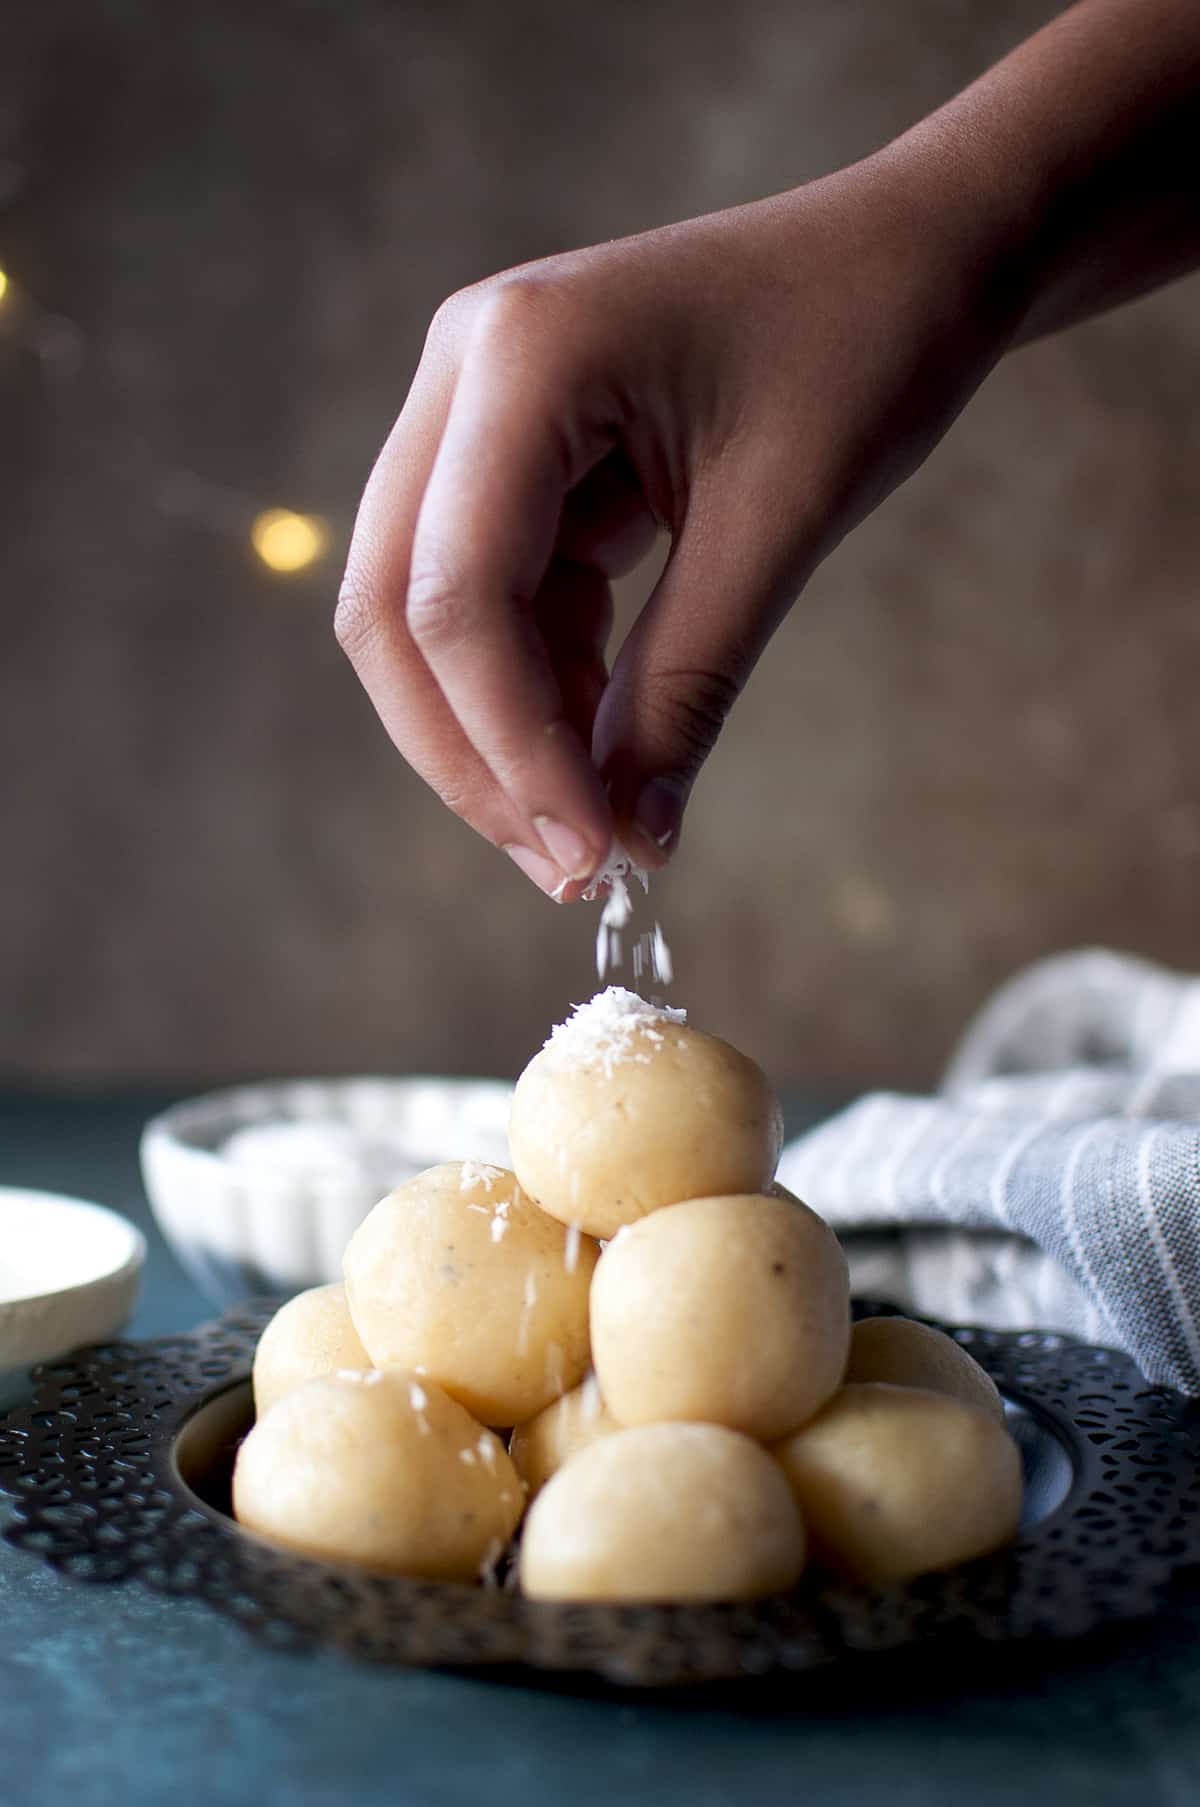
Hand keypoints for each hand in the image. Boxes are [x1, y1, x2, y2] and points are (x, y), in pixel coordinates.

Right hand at [335, 147, 1019, 894]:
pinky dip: (542, 682)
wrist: (918, 251)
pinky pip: (493, 597)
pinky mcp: (513, 453)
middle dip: (473, 755)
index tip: (594, 854)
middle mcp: (464, 372)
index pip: (455, 595)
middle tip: (569, 864)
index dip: (510, 747)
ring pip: (431, 616)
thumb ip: (686, 683)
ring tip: (607, 814)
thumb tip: (630, 841)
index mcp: (519, 355)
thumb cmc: (868, 345)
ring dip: (505, 729)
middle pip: (397, 611)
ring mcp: (478, 409)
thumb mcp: (779, 523)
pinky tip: (609, 733)